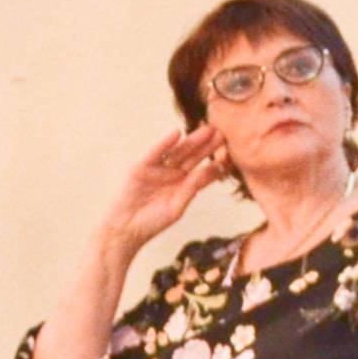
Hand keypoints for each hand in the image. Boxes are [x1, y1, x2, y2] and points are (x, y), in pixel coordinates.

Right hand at [93, 124, 227, 254]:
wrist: (126, 229)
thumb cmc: (152, 222)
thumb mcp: (176, 207)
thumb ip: (191, 190)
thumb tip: (210, 172)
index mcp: (183, 186)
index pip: (202, 171)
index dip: (215, 162)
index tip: (232, 154)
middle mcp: (173, 175)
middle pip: (193, 158)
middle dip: (208, 146)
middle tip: (224, 133)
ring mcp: (158, 169)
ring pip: (178, 153)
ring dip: (192, 141)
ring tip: (207, 129)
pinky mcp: (142, 167)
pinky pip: (156, 153)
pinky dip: (165, 143)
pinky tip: (177, 133)